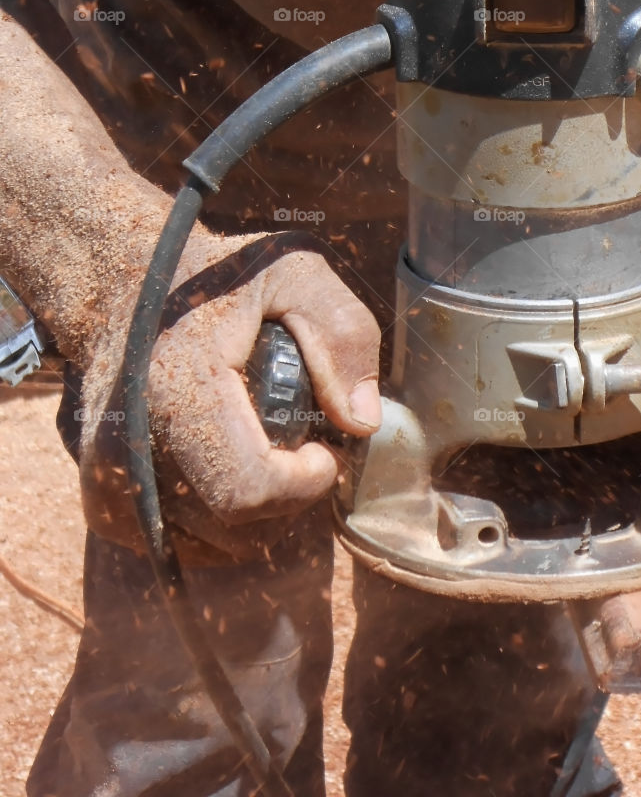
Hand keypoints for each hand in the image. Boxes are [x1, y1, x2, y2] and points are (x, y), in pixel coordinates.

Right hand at [78, 227, 380, 560]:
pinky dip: (215, 521)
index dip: (305, 483)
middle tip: (304, 450)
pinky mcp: (102, 498)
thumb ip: (341, 332)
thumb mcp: (293, 272)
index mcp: (178, 388)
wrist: (118, 285)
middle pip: (234, 528)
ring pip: (208, 545)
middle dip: (289, 499)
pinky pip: (176, 541)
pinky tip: (229, 467)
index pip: (248, 488)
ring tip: (269, 453)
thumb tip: (362, 422)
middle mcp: (130, 444)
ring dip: (257, 516)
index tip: (326, 449)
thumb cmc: (212, 275)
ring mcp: (108, 477)